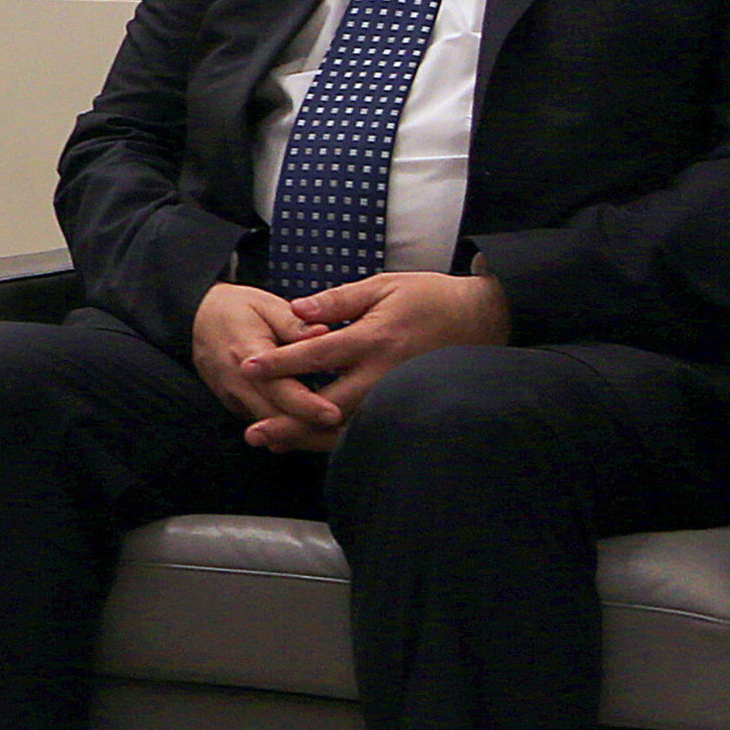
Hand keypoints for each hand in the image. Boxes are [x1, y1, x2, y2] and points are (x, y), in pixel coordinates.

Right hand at [190, 280, 346, 450]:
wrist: (196, 317)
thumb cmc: (236, 309)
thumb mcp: (266, 304)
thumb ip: (295, 322)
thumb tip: (324, 332)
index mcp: (246, 354)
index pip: (278, 388)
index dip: (307, 405)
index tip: (333, 414)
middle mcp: (236, 381)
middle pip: (274, 417)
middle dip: (310, 430)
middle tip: (346, 433)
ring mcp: (232, 396)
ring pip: (268, 426)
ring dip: (300, 435)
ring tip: (335, 436)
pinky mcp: (234, 404)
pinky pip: (262, 422)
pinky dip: (286, 431)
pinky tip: (312, 431)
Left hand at [235, 270, 510, 447]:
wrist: (483, 318)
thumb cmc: (429, 298)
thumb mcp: (383, 286)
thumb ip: (338, 300)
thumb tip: (297, 310)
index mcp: (375, 338)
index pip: (318, 354)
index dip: (281, 363)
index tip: (247, 368)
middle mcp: (384, 372)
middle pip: (330, 404)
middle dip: (290, 419)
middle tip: (254, 432)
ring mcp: (397, 394)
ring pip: (348, 425)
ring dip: (309, 437)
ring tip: (273, 443)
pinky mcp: (405, 405)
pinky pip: (368, 428)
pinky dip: (337, 439)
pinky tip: (310, 441)